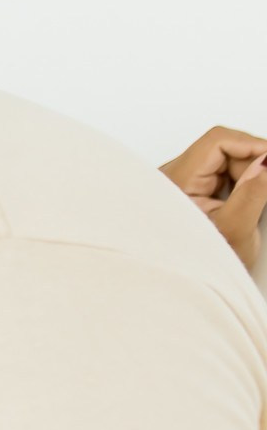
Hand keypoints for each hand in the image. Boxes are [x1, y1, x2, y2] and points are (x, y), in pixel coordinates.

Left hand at [160, 125, 266, 265]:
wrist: (186, 288)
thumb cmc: (201, 266)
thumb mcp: (235, 230)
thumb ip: (254, 192)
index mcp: (175, 182)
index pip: (218, 141)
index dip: (254, 145)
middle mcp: (172, 177)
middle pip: (224, 150)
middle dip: (253, 165)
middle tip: (264, 191)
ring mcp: (180, 184)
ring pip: (226, 163)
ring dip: (248, 177)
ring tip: (251, 207)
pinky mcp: (190, 192)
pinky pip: (222, 176)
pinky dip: (241, 185)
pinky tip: (243, 206)